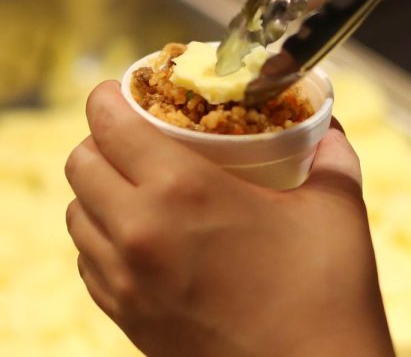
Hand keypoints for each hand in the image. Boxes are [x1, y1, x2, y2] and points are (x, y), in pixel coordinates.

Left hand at [65, 81, 393, 356]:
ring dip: (97, 192)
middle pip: (79, 165)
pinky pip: (89, 264)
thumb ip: (331, 158)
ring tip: (135, 189)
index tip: (123, 90)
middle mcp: (138, 233)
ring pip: (75, 216)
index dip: (108, 96)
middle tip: (137, 139)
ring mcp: (127, 282)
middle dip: (100, 141)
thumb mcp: (335, 209)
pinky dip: (101, 240)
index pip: (106, 123)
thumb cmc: (326, 296)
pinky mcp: (127, 320)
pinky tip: (139, 240)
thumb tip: (331, 132)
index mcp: (182, 191)